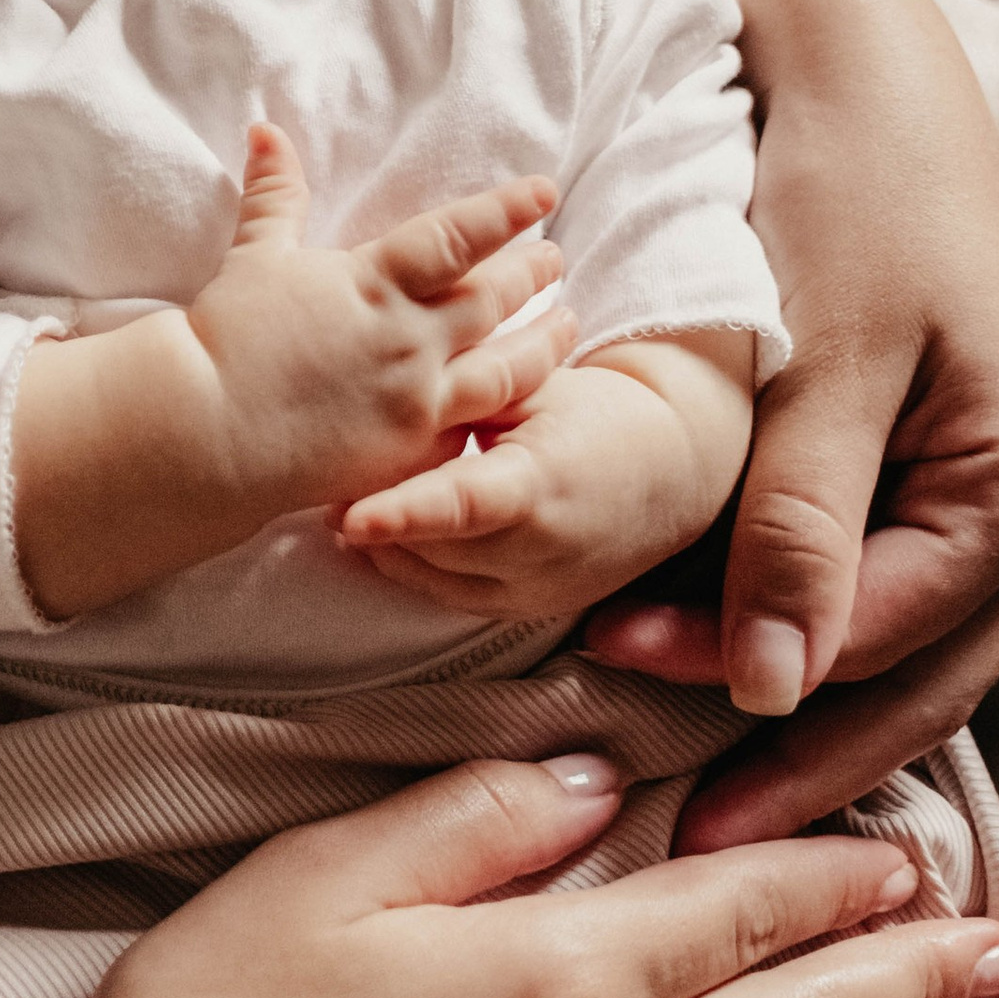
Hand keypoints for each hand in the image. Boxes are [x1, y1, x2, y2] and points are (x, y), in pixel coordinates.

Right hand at [12, 128, 578, 616]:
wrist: (207, 432)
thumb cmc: (227, 338)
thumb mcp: (256, 255)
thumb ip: (275, 195)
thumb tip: (267, 132)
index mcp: (377, 283)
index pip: (460, 236)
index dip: (507, 210)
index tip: (545, 192)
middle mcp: (411, 340)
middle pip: (495, 300)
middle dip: (533, 275)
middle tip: (556, 259)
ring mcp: (418, 402)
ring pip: (508, 371)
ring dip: (544, 345)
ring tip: (568, 327)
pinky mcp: (412, 456)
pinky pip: (476, 434)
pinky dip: (503, 416)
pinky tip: (521, 407)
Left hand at [336, 333, 753, 620]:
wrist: (673, 469)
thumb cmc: (597, 411)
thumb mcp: (536, 387)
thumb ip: (469, 398)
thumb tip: (389, 393)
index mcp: (544, 482)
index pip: (464, 506)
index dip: (404, 514)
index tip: (350, 516)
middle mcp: (543, 551)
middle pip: (433, 549)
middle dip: (375, 521)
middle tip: (325, 477)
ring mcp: (540, 591)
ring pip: (435, 581)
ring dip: (388, 548)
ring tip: (342, 504)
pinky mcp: (532, 610)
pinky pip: (455, 597)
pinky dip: (416, 567)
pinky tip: (381, 536)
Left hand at [587, 0, 998, 844]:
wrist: (859, 66)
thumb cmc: (852, 193)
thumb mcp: (826, 363)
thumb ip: (800, 525)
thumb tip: (775, 687)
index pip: (883, 639)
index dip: (748, 674)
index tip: (614, 672)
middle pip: (903, 676)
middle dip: (791, 749)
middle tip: (681, 825)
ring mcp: (973, 490)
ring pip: (882, 640)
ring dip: (785, 696)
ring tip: (684, 775)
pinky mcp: (916, 459)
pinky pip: (860, 576)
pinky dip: (786, 618)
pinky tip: (706, 652)